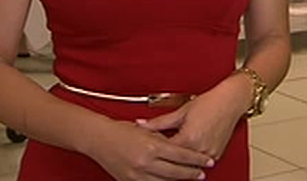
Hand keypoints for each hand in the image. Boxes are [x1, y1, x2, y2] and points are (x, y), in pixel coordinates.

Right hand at [91, 119, 213, 180]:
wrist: (98, 138)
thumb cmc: (121, 130)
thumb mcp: (146, 130)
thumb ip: (164, 138)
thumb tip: (181, 144)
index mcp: (152, 145)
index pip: (182, 155)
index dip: (197, 160)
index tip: (208, 161)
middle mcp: (146, 162)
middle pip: (176, 172)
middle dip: (192, 173)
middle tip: (202, 173)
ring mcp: (137, 174)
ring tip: (189, 178)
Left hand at [136, 76, 249, 160]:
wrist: (230, 101)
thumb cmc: (209, 103)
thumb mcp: (180, 112)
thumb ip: (159, 122)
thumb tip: (142, 125)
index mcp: (188, 139)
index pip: (165, 154)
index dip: (154, 152)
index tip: (146, 151)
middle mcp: (200, 149)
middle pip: (176, 163)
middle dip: (165, 161)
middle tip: (155, 158)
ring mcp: (209, 154)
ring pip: (188, 166)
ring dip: (179, 164)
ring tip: (168, 159)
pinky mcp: (216, 155)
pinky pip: (200, 163)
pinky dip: (192, 161)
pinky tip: (185, 156)